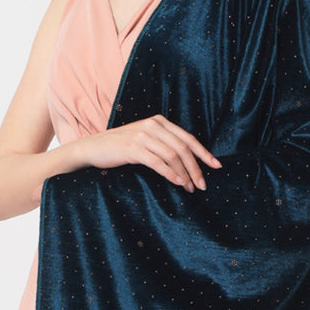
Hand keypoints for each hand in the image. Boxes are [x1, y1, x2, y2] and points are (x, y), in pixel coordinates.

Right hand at [77, 115, 221, 191]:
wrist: (94, 148)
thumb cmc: (120, 148)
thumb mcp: (145, 140)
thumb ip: (163, 144)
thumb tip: (187, 162)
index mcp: (159, 122)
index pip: (188, 138)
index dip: (204, 153)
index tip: (216, 166)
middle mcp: (153, 126)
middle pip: (183, 148)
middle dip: (196, 168)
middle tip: (203, 185)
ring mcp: (143, 136)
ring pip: (173, 155)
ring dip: (185, 174)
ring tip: (190, 188)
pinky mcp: (133, 148)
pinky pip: (157, 162)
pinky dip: (170, 173)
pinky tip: (177, 182)